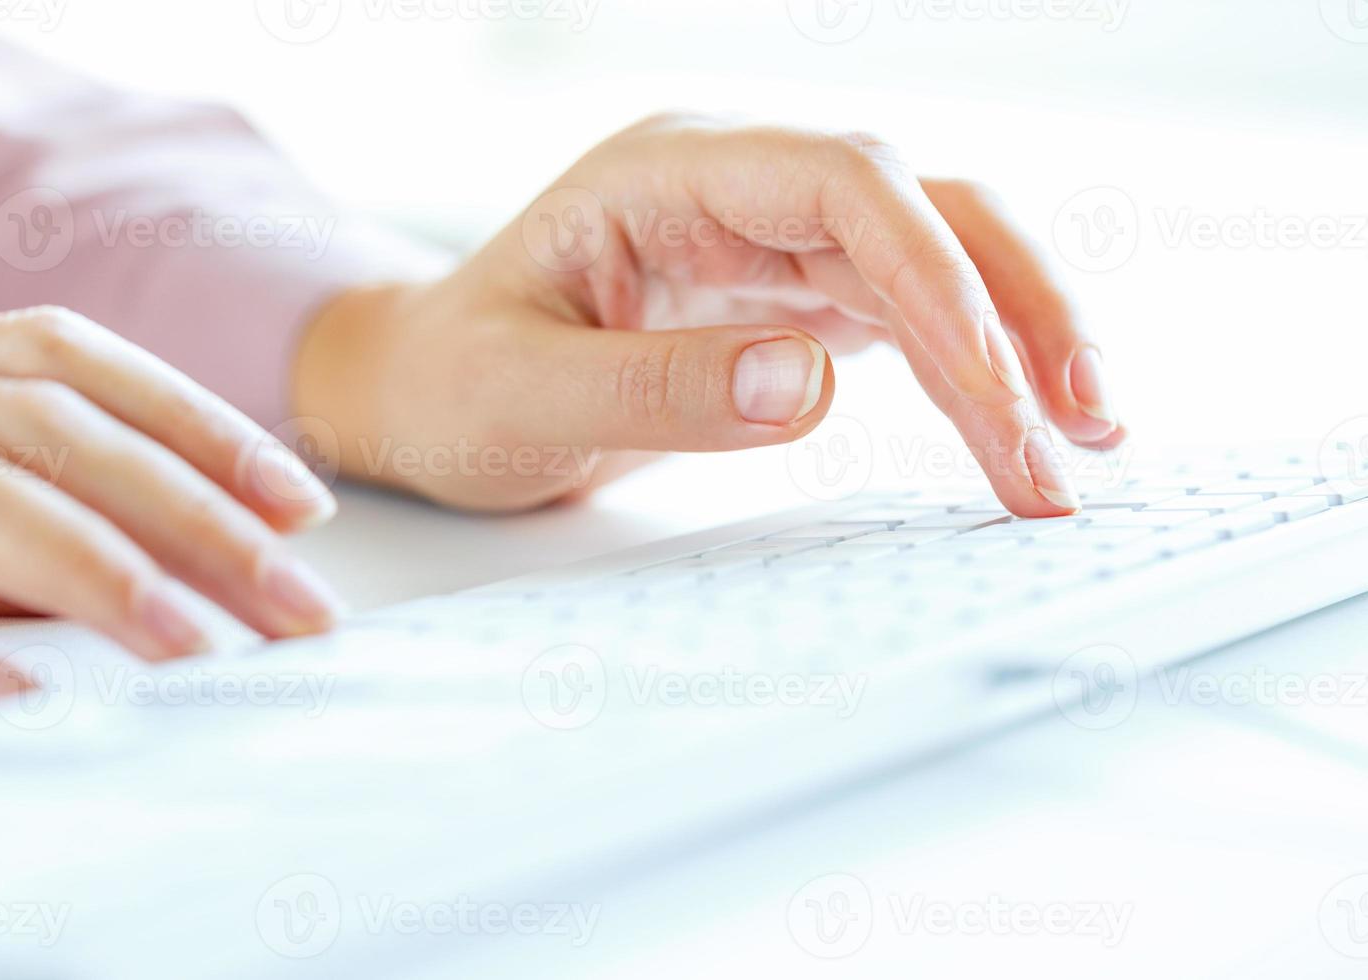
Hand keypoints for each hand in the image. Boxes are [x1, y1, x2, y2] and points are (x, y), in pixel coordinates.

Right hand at [0, 307, 343, 710]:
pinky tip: (25, 698)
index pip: (78, 363)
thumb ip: (98, 504)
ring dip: (94, 568)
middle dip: (195, 520)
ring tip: (193, 650)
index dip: (202, 427)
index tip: (308, 507)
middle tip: (300, 611)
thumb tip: (265, 544)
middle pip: (58, 431)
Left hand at [295, 114, 1124, 512]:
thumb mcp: (521, 399)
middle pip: (925, 210)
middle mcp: (738, 183)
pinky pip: (911, 313)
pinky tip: (1018, 424)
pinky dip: (973, 368)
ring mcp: (770, 234)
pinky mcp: (790, 292)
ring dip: (1018, 344)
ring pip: (940, 258)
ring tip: (1081, 448)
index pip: (848, 185)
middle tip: (1076, 441)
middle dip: (1014, 317)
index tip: (993, 393)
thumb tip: (811, 384)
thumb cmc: (454, 384)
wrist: (429, 390)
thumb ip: (653, 390)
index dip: (939, 278)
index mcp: (670, 169)